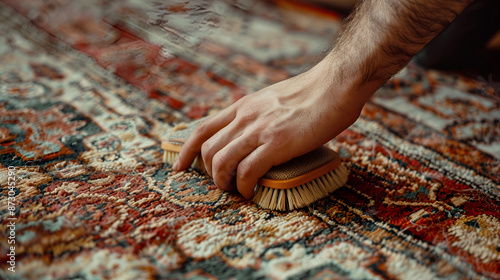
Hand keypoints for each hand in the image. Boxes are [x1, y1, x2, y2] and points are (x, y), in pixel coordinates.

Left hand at [173, 60, 366, 198]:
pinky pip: (247, 171)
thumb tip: (256, 133)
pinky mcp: (277, 143)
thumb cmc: (314, 92)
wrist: (337, 82)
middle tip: (222, 184)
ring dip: (223, 182)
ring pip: (221, 162)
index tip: (180, 167)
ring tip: (235, 190)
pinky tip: (251, 192)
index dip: (186, 151)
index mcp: (244, 106)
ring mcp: (259, 130)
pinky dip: (244, 187)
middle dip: (208, 173)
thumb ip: (260, 114)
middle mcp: (245, 117)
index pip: (202, 128)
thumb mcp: (274, 98)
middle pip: (207, 149)